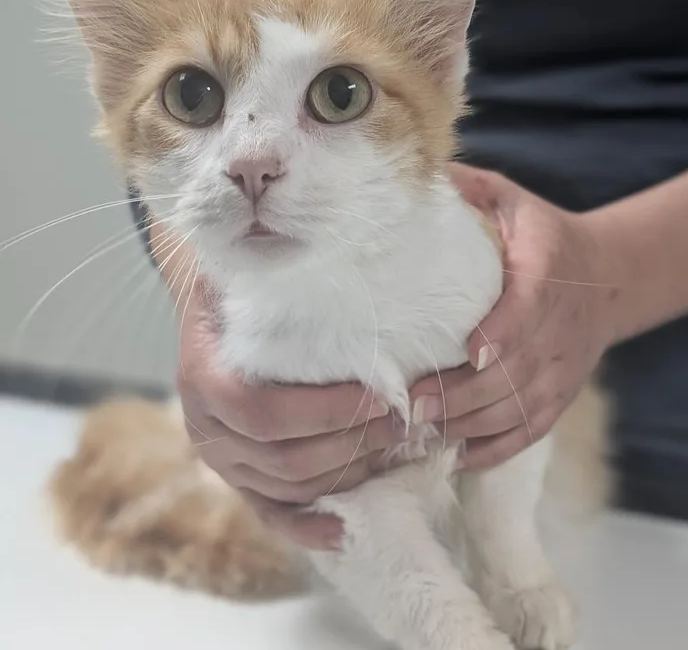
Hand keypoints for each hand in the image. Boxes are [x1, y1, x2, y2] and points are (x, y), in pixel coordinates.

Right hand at [176, 280, 404, 549]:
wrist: (213, 309)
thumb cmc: (242, 287)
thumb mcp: (250, 268)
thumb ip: (274, 262)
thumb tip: (313, 235)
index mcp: (204, 376)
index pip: (265, 413)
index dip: (326, 412)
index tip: (382, 395)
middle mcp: (206, 426)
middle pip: (283, 459)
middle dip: (351, 443)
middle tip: (403, 421)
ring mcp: (221, 458)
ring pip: (286, 487)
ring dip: (345, 475)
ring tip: (393, 448)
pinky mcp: (238, 476)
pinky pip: (269, 513)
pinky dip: (306, 527)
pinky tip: (343, 530)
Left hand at [411, 164, 617, 469]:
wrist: (605, 278)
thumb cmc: (542, 235)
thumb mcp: (513, 200)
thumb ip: (470, 189)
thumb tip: (413, 174)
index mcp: (547, 272)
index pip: (532, 305)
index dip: (505, 330)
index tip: (472, 351)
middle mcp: (560, 327)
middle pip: (517, 370)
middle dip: (464, 392)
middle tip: (413, 405)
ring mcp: (562, 369)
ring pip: (518, 407)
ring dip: (470, 425)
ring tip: (418, 434)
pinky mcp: (559, 396)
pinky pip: (528, 430)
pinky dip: (493, 449)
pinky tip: (453, 456)